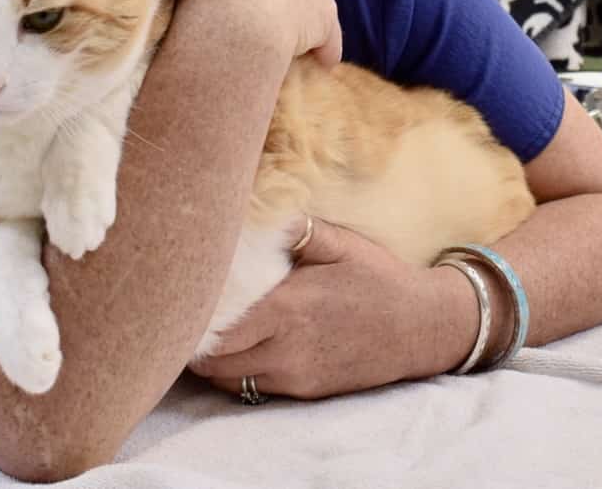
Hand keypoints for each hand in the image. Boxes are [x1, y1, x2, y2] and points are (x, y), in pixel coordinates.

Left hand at [187, 219, 463, 399]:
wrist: (422, 327)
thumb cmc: (378, 278)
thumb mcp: (339, 242)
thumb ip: (291, 230)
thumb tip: (249, 209)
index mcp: (287, 307)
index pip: (215, 326)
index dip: (190, 316)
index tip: (179, 297)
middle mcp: (285, 348)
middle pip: (212, 360)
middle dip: (191, 342)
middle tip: (182, 315)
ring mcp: (295, 375)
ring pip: (228, 378)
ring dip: (212, 360)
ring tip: (205, 332)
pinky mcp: (304, 391)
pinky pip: (253, 387)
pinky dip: (237, 371)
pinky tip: (239, 347)